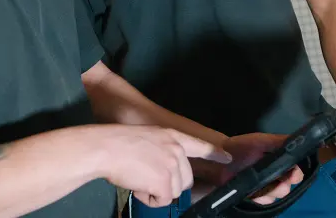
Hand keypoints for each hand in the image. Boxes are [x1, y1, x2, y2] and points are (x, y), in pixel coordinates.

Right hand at [99, 125, 231, 207]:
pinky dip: (148, 198)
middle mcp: (176, 149)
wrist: (106, 147)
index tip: (228, 158)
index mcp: (171, 136)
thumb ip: (162, 150)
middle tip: (147, 177)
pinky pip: (162, 200)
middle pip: (186, 179)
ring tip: (138, 177)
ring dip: (156, 191)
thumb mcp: (147, 138)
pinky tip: (137, 185)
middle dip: (168, 184)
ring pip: (174, 192)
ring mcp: (173, 166)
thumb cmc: (118, 142)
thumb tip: (164, 170)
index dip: (215, 153)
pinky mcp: (166, 182)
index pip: (199, 145)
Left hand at [191, 133, 302, 204]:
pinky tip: (257, 194)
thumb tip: (298, 139)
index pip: (293, 169)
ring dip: (274, 192)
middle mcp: (273, 173)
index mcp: (276, 159)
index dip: (296, 173)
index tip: (294, 175)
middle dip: (285, 184)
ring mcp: (264, 185)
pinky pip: (265, 201)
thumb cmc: (241, 146)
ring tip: (266, 187)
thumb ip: (278, 141)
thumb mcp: (260, 140)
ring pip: (277, 194)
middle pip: (287, 184)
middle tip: (280, 183)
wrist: (221, 157)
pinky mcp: (255, 195)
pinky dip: (263, 199)